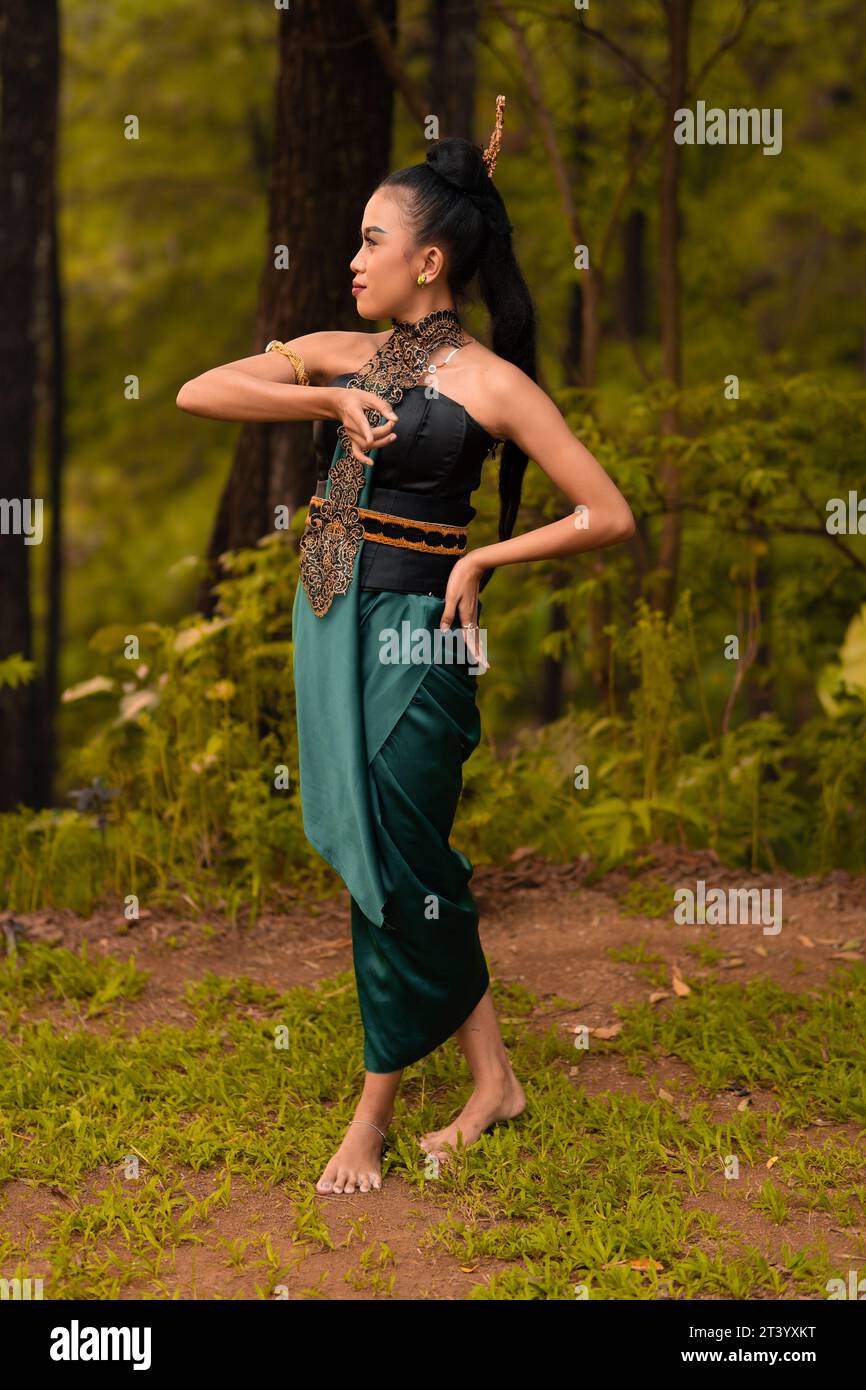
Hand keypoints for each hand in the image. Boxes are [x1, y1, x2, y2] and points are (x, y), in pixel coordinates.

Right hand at [331, 387, 398, 465]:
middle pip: (368, 436)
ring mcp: (350, 434)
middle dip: (384, 432)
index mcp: (353, 412)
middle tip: (392, 423)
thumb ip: (383, 407)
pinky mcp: (352, 439)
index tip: (371, 439)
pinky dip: (362, 459)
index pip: (360, 424)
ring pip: (366, 445)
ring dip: (381, 443)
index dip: (366, 432)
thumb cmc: (356, 398)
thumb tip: (395, 419)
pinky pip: (356, 452)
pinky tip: (371, 463)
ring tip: (393, 436)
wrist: (339, 403)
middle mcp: (350, 426)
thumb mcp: (369, 396)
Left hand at [438, 554, 491, 671]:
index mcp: (466, 616)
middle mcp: (471, 616)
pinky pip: (473, 626)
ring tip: (480, 657)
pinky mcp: (471, 607)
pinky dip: (474, 635)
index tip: (481, 665)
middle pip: (476, 639)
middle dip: (480, 653)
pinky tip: (473, 637)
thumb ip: (447, 614)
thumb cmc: (459, 579)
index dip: (474, 652)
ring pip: (476, 633)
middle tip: (486, 667)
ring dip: (478, 645)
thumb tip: (443, 631)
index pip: (470, 639)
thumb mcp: (450, 596)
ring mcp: (473, 611)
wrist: (473, 564)